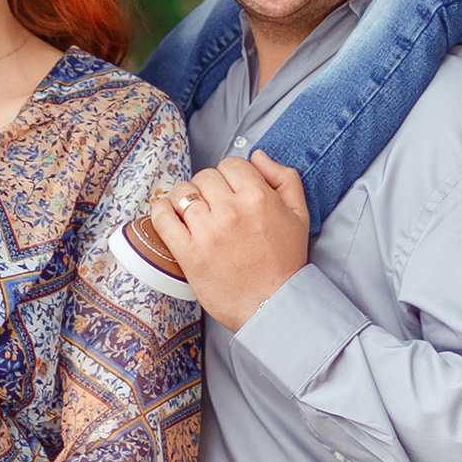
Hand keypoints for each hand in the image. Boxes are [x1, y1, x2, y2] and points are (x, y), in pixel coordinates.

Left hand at [151, 151, 309, 331]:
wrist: (273, 306)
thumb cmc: (285, 263)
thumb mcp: (299, 215)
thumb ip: (284, 178)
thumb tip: (258, 155)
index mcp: (258, 197)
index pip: (230, 164)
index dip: (229, 176)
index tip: (229, 192)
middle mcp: (231, 210)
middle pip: (204, 176)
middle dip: (208, 188)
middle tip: (214, 207)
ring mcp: (207, 231)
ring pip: (182, 192)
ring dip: (184, 199)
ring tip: (193, 215)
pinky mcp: (188, 252)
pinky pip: (163, 217)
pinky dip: (162, 212)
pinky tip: (170, 217)